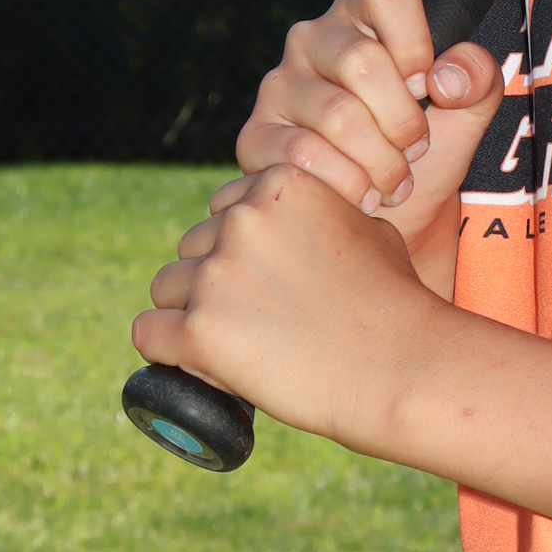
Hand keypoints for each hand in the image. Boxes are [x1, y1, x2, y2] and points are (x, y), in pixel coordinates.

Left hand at [132, 164, 450, 455]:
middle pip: (192, 247)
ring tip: (237, 345)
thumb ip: (321, 217)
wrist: (402, 366)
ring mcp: (216, 274)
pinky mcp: (199, 330)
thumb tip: (295, 233)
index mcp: (279, 185)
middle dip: (215, 280)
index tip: (268, 281)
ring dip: (191, 314)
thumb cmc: (396, 304)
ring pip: (166, 288)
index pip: (225, 208)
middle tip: (257, 319)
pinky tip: (200, 364)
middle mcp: (241, 220)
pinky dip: (169, 352)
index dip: (243, 249)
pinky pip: (149, 335)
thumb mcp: (369, 229)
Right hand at [236, 0, 503, 248]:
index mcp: (363, 14)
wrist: (391, 216)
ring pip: (336, 115)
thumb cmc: (426, 148)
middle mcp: (312, 38)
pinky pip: (303, 154)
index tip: (427, 86)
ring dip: (381, 161)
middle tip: (417, 148)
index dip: (417, 44)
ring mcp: (279, 86)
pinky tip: (367, 197)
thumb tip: (443, 77)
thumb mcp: (469, 112)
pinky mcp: (256, 136)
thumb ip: (478, 79)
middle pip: (361, 61)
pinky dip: (349, 184)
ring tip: (397, 181)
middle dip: (403, 119)